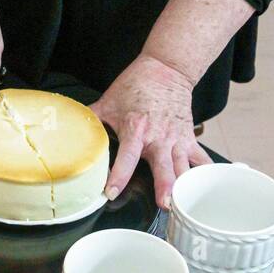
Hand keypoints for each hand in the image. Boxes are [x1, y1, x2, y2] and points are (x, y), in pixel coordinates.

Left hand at [90, 53, 210, 208]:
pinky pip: (201, 159)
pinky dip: (204, 174)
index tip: (112, 192)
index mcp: (136, 129)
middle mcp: (159, 137)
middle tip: (165, 204)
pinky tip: (205, 189)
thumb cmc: (136, 85)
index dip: (119, 176)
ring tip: (186, 204)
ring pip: (184, 167)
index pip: (127, 157)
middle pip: (164, 166)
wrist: (167, 69)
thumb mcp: (108, 102)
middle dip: (165, 186)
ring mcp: (177, 139)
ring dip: (185, 186)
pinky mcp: (189, 138)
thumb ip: (90, 120)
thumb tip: (68, 132)